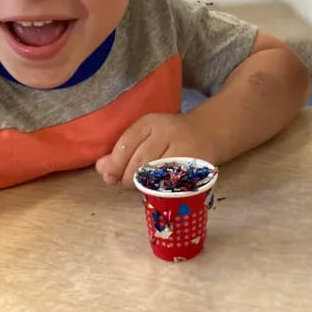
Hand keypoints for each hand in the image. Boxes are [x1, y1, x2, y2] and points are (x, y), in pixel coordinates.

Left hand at [95, 113, 213, 185]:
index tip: (109, 176)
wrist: (209, 131)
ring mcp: (185, 148)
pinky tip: (157, 189)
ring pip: (157, 173)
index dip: (115, 164)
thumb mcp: (146, 136)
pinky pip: (173, 182)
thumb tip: (102, 169)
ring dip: (143, 185)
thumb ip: (122, 151)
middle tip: (125, 183)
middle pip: (140, 161)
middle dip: (128, 177)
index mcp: (151, 122)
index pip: (127, 143)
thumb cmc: (170, 137)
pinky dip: (162, 189)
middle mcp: (168, 131)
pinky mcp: (197, 164)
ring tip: (140, 186)